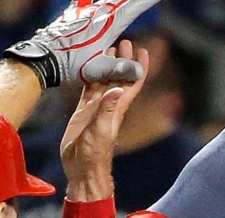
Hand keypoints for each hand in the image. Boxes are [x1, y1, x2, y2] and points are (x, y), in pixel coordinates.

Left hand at [5, 0, 160, 86]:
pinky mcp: (72, 16)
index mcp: (107, 24)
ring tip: (124, 2)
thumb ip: (119, 69)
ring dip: (117, 2)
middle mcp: (97, 14)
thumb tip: (140, 72)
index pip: (133, 8)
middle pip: (120, 1)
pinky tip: (92, 3)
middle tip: (147, 0)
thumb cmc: (69, 64)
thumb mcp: (96, 70)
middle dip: (133, 1)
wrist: (41, 57)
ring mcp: (83, 13)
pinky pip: (87, 4)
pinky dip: (96, 3)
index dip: (147, 2)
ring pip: (105, 1)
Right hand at [62, 42, 148, 200]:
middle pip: (118, 77)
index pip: (131, 84)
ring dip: (106, 66)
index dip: (138, 68)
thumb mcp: (101, 131)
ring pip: (103, 81)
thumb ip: (107, 110)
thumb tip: (117, 89)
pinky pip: (88, 89)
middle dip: (122, 60)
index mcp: (116, 109)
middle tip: (122, 42)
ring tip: (107, 48)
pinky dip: (90, 77)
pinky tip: (89, 67)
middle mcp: (108, 105)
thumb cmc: (94, 154)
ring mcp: (96, 108)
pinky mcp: (83, 111)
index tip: (141, 52)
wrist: (82, 169)